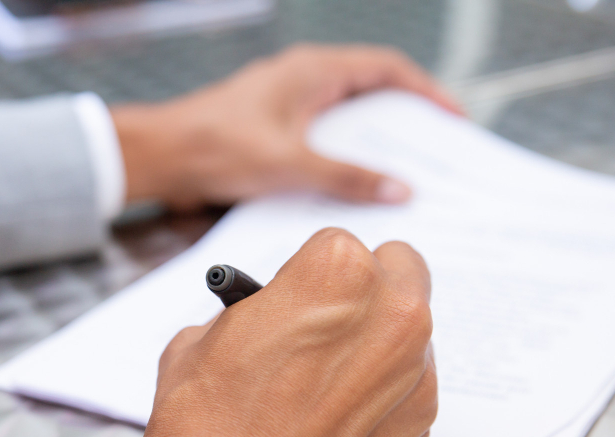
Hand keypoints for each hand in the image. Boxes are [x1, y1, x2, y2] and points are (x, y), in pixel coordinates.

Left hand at [111, 43, 460, 209]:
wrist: (162, 158)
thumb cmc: (217, 147)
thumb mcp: (292, 165)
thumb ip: (348, 178)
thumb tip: (399, 189)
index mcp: (313, 71)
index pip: (386, 69)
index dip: (425, 92)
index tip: (452, 118)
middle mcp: (303, 79)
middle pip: (370, 91)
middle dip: (405, 119)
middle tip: (434, 150)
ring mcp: (286, 103)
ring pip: (344, 117)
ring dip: (372, 141)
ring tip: (402, 173)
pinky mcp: (272, 128)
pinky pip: (321, 136)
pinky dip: (342, 155)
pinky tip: (352, 187)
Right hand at [124, 229, 437, 436]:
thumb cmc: (204, 432)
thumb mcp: (205, 337)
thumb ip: (260, 308)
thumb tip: (276, 313)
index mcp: (337, 278)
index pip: (340, 246)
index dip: (309, 274)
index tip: (295, 297)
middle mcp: (392, 320)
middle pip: (399, 273)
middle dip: (364, 291)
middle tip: (327, 324)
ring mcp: (414, 380)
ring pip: (409, 332)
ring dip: (377, 343)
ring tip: (324, 384)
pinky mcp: (420, 432)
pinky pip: (411, 388)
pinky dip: (384, 394)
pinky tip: (336, 424)